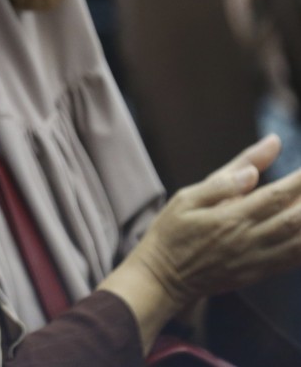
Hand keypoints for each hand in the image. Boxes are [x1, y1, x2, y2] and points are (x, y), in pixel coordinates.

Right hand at [125, 135, 300, 309]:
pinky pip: (292, 261)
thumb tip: (253, 170)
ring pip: (299, 242)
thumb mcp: (185, 200)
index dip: (299, 182)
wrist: (162, 278)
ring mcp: (256, 260)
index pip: (276, 196)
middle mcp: (249, 240)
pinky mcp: (258, 274)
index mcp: (230, 218)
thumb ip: (221, 183)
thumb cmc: (170, 234)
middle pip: (295, 219)